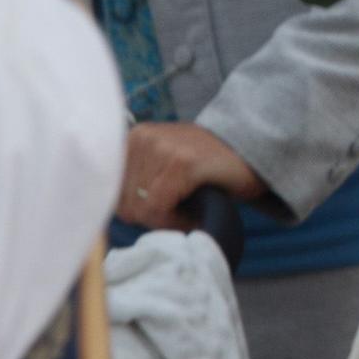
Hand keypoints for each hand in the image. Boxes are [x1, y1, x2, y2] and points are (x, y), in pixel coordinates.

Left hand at [118, 121, 263, 229]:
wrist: (253, 153)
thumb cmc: (207, 167)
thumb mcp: (163, 165)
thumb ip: (136, 181)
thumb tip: (106, 214)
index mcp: (133, 138)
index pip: (111, 194)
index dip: (138, 210)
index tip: (163, 207)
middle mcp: (143, 138)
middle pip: (124, 205)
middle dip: (151, 217)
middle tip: (180, 209)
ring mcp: (162, 149)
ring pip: (141, 210)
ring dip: (166, 219)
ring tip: (188, 206)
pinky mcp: (182, 164)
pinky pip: (160, 209)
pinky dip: (177, 220)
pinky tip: (194, 211)